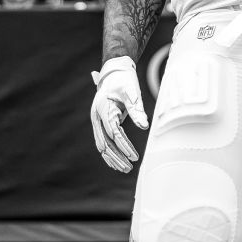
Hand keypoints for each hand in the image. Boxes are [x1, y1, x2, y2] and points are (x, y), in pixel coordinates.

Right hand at [90, 56, 148, 172]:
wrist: (114, 72)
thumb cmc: (125, 80)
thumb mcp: (132, 92)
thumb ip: (137, 109)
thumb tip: (144, 126)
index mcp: (103, 108)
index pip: (113, 132)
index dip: (123, 145)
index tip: (134, 156)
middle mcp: (96, 116)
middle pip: (104, 142)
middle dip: (116, 157)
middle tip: (129, 168)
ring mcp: (97, 121)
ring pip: (102, 145)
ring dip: (112, 158)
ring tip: (125, 169)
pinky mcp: (101, 124)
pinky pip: (103, 141)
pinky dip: (109, 153)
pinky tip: (117, 163)